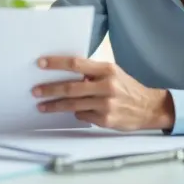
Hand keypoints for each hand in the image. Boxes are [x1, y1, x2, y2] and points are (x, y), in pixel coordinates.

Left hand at [33, 56, 174, 131]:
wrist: (148, 108)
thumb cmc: (126, 87)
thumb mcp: (112, 72)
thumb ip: (92, 72)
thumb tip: (64, 71)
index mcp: (107, 70)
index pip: (76, 64)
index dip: (56, 63)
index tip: (40, 64)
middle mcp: (106, 86)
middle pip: (70, 87)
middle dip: (50, 89)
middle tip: (35, 91)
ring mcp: (106, 105)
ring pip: (73, 105)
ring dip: (55, 106)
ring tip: (41, 106)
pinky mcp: (106, 120)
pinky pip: (82, 115)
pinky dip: (76, 113)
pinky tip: (74, 111)